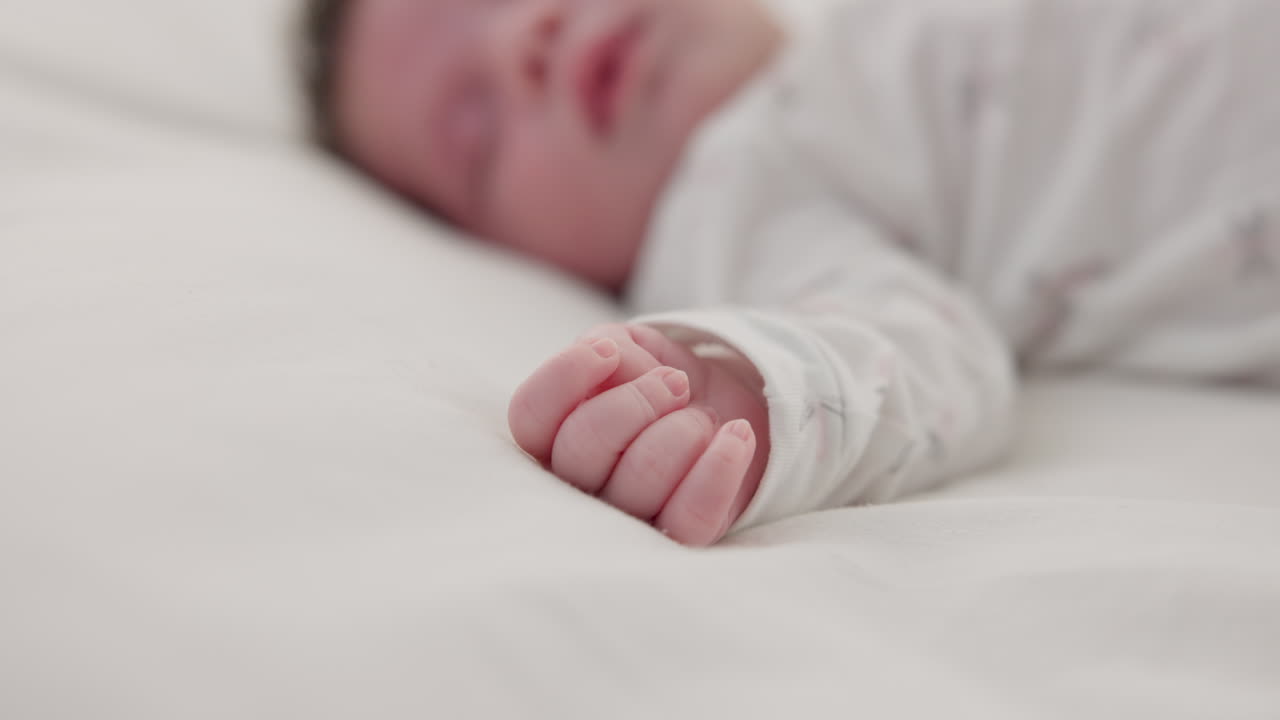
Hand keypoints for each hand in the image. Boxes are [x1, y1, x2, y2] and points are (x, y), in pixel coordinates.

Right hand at [508, 324, 768, 545]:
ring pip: (640, 479)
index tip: (610, 351)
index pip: (530, 414)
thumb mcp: (631, 349)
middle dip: (638, 400)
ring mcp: (627, 518)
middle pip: (582, 446)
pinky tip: (736, 434)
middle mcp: (577, 485)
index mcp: (552, 435)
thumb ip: (609, 348)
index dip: (566, 375)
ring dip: (685, 428)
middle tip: (675, 383)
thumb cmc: (659, 379)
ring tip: (703, 415)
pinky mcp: (680, 535)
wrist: (722, 406)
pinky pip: (688, 519)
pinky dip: (720, 467)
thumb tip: (610, 359)